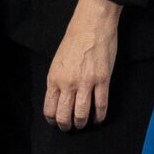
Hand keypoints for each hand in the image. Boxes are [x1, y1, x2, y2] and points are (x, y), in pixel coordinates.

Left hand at [43, 0, 120, 129]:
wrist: (91, 25)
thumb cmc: (73, 40)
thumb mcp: (57, 62)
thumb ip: (58, 81)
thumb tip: (60, 98)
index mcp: (54, 78)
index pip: (50, 108)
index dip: (52, 120)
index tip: (56, 122)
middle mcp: (68, 84)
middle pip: (64, 115)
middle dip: (66, 126)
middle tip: (70, 127)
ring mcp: (86, 83)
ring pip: (82, 114)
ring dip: (82, 123)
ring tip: (83, 124)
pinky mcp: (103, 80)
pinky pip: (101, 105)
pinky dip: (100, 116)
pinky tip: (98, 119)